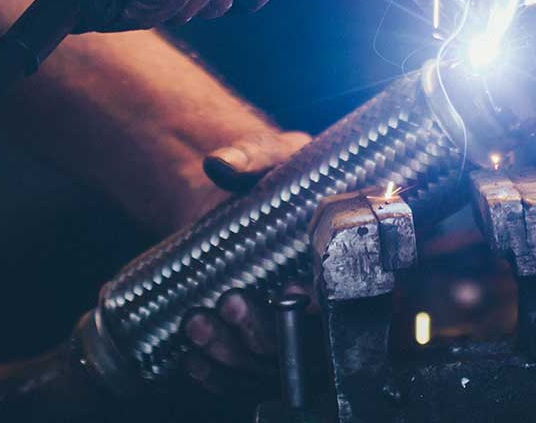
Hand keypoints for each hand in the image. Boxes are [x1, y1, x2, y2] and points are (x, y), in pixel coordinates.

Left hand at [180, 131, 313, 393]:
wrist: (239, 196)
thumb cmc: (270, 175)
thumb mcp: (270, 156)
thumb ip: (251, 155)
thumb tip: (220, 163)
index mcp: (337, 260)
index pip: (342, 302)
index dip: (318, 309)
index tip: (289, 294)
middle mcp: (318, 307)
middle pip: (300, 347)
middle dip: (260, 334)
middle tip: (228, 304)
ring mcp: (284, 333)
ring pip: (265, 369)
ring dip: (229, 356)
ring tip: (197, 325)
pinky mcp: (252, 346)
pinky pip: (240, 380)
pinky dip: (216, 378)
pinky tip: (193, 361)